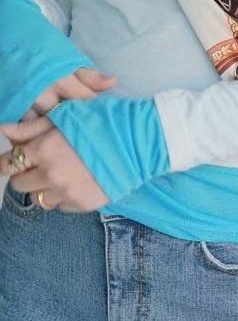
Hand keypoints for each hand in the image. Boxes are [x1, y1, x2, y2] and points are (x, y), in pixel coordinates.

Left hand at [0, 67, 118, 212]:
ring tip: (64, 171)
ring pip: (38, 198)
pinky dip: (64, 195)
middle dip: (26, 173)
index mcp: (44, 149)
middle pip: (19, 184)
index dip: (11, 160)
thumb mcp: (67, 115)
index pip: (8, 163)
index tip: (17, 159)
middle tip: (43, 162)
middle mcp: (51, 174)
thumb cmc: (106, 121)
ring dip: (45, 186)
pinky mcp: (82, 204)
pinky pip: (60, 205)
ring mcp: (67, 192)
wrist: (141, 141)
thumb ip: (32, 127)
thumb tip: (4, 129)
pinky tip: (78, 179)